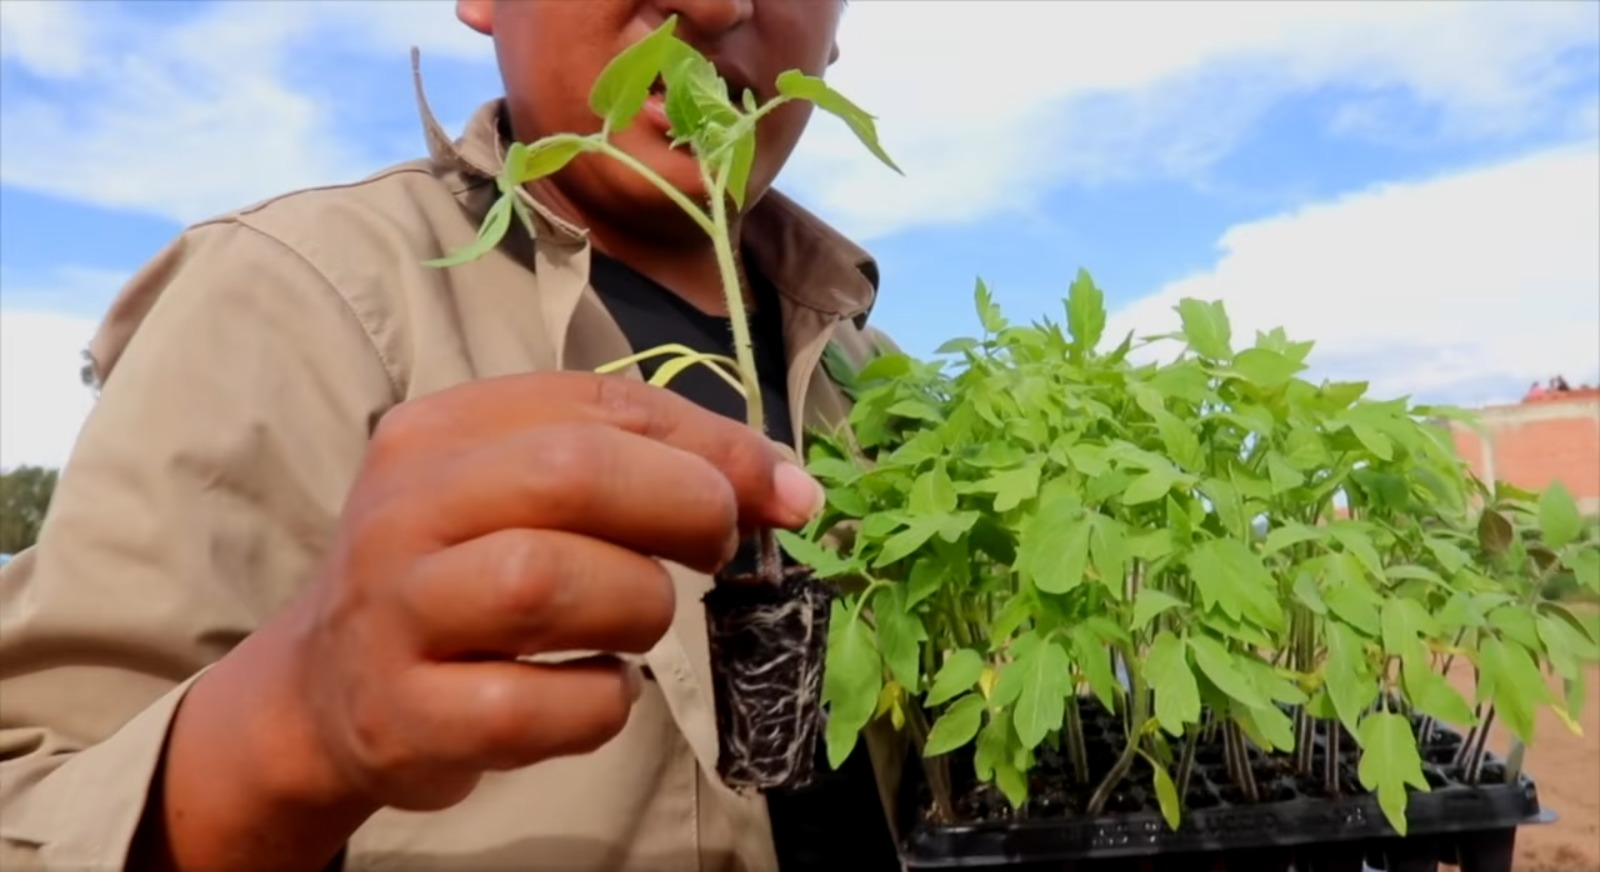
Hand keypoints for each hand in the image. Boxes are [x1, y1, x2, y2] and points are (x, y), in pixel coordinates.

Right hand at [287, 372, 823, 811]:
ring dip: (638, 607)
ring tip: (636, 622)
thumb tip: (791, 490)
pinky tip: (597, 689)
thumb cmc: (458, 571)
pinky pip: (536, 706)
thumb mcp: (524, 490)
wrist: (324, 687)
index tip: (779, 493)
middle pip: (570, 475)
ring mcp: (396, 615)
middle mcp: (405, 510)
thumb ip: (647, 465)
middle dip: (681, 508)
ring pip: (547, 584)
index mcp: (440, 430)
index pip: (600, 403)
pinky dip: (600, 702)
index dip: (713, 444)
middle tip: (716, 550)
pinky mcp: (406, 716)